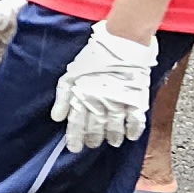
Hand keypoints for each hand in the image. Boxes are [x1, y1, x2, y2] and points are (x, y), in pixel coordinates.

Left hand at [53, 26, 158, 150]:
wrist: (122, 44)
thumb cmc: (94, 57)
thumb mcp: (71, 75)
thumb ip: (63, 98)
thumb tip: (57, 118)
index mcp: (82, 96)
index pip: (76, 123)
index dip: (75, 137)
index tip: (75, 148)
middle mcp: (99, 103)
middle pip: (95, 128)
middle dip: (93, 138)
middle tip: (92, 144)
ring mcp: (119, 102)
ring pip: (114, 128)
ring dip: (112, 137)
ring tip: (111, 142)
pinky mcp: (137, 100)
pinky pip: (136, 121)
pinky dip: (133, 131)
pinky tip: (131, 137)